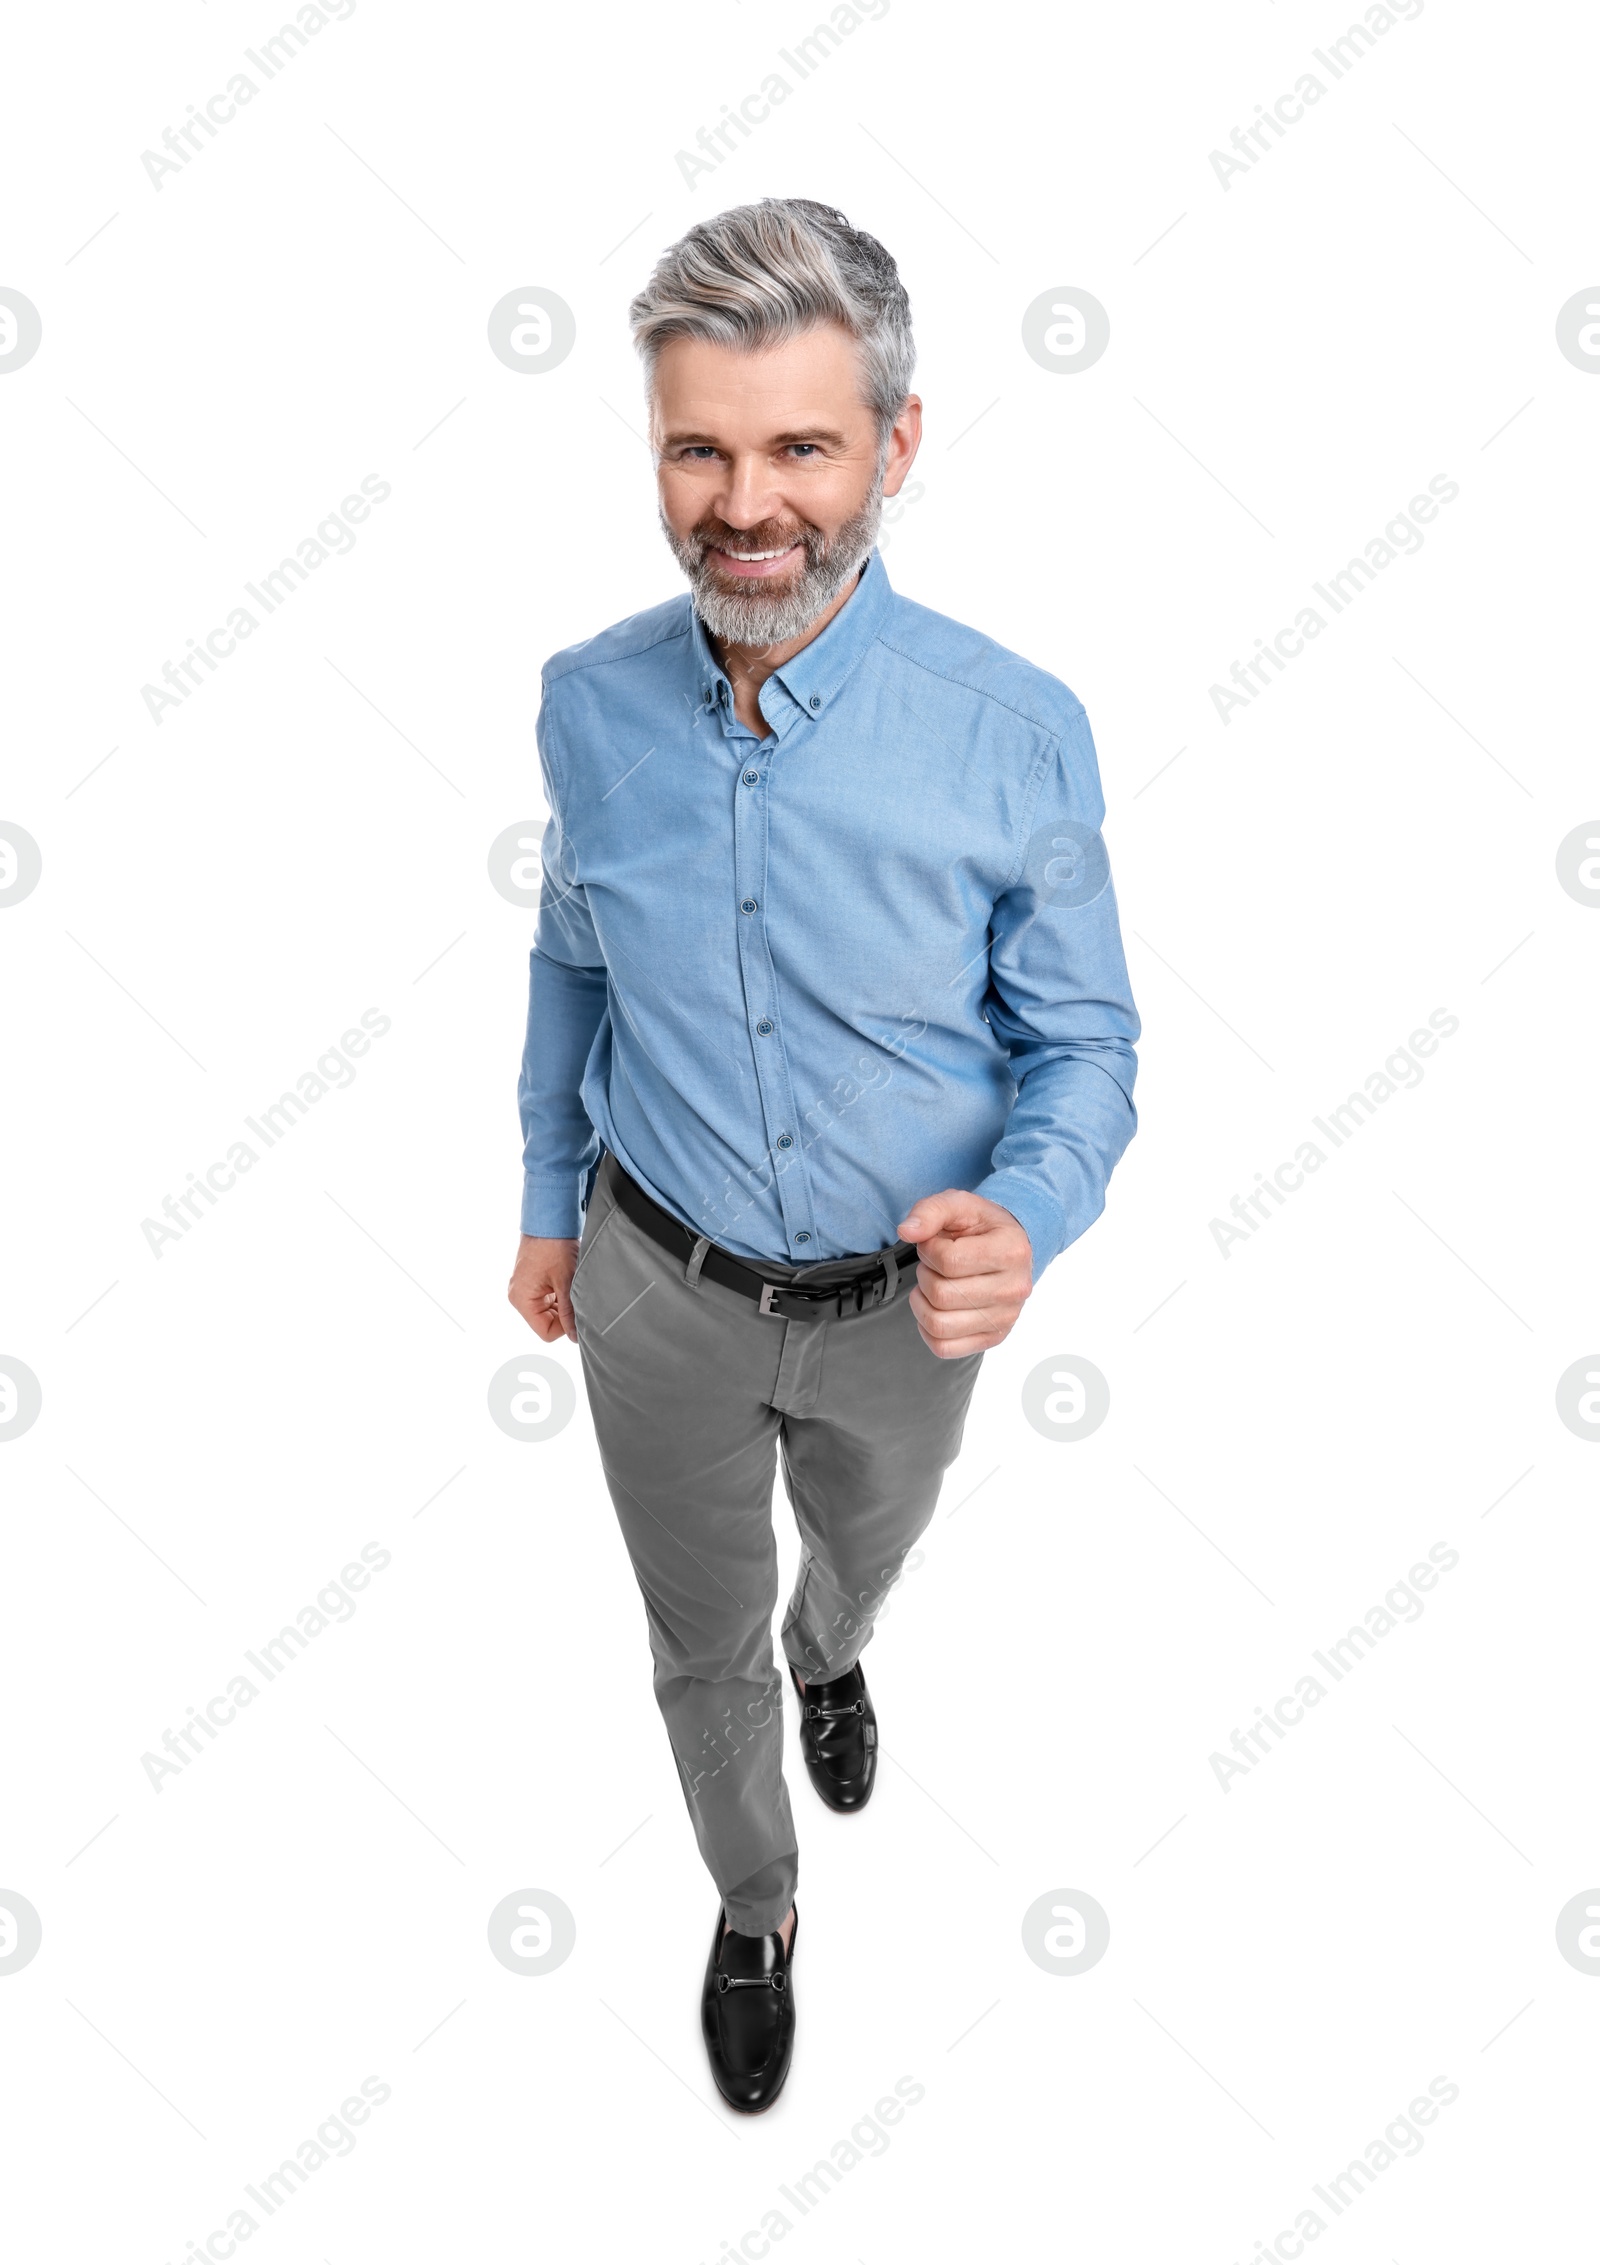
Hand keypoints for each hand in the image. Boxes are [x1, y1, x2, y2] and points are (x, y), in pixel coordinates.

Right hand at [508, 1234, 579, 1342]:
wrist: (549, 1221)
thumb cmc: (554, 1247)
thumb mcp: (566, 1283)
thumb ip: (569, 1313)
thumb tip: (575, 1336)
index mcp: (522, 1300)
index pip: (546, 1332)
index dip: (565, 1326)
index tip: (576, 1311)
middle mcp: (518, 1296)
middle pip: (546, 1322)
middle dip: (563, 1313)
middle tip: (574, 1294)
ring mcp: (522, 1288)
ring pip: (547, 1311)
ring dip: (561, 1302)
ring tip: (569, 1283)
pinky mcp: (529, 1281)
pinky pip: (545, 1298)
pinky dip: (557, 1294)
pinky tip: (564, 1279)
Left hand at [895, 1190, 1032, 1358]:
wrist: (1010, 1246)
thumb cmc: (982, 1226)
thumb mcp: (958, 1204)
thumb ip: (930, 1211)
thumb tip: (907, 1232)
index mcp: (1011, 1251)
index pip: (948, 1261)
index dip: (928, 1250)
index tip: (935, 1243)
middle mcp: (1014, 1289)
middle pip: (942, 1294)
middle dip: (925, 1275)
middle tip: (935, 1265)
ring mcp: (1005, 1318)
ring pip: (939, 1325)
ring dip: (923, 1303)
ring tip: (934, 1285)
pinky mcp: (993, 1337)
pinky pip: (944, 1347)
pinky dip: (928, 1329)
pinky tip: (935, 1308)